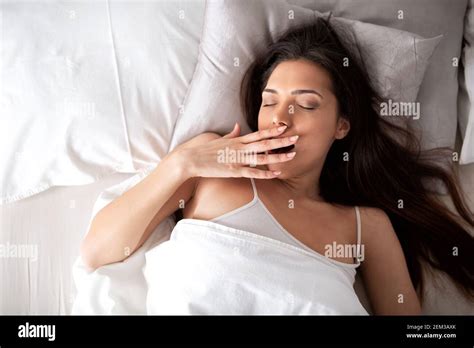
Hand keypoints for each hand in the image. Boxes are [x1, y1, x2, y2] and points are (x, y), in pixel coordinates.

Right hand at [171, 123, 297, 178]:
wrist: (191, 159)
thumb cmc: (204, 149)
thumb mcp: (219, 138)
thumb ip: (232, 134)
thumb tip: (239, 126)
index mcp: (237, 140)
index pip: (258, 134)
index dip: (272, 131)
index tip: (284, 128)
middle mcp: (239, 148)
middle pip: (264, 143)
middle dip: (281, 141)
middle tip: (296, 138)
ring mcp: (237, 159)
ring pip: (262, 157)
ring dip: (278, 156)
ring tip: (291, 156)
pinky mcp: (233, 171)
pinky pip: (253, 172)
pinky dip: (265, 173)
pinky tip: (276, 173)